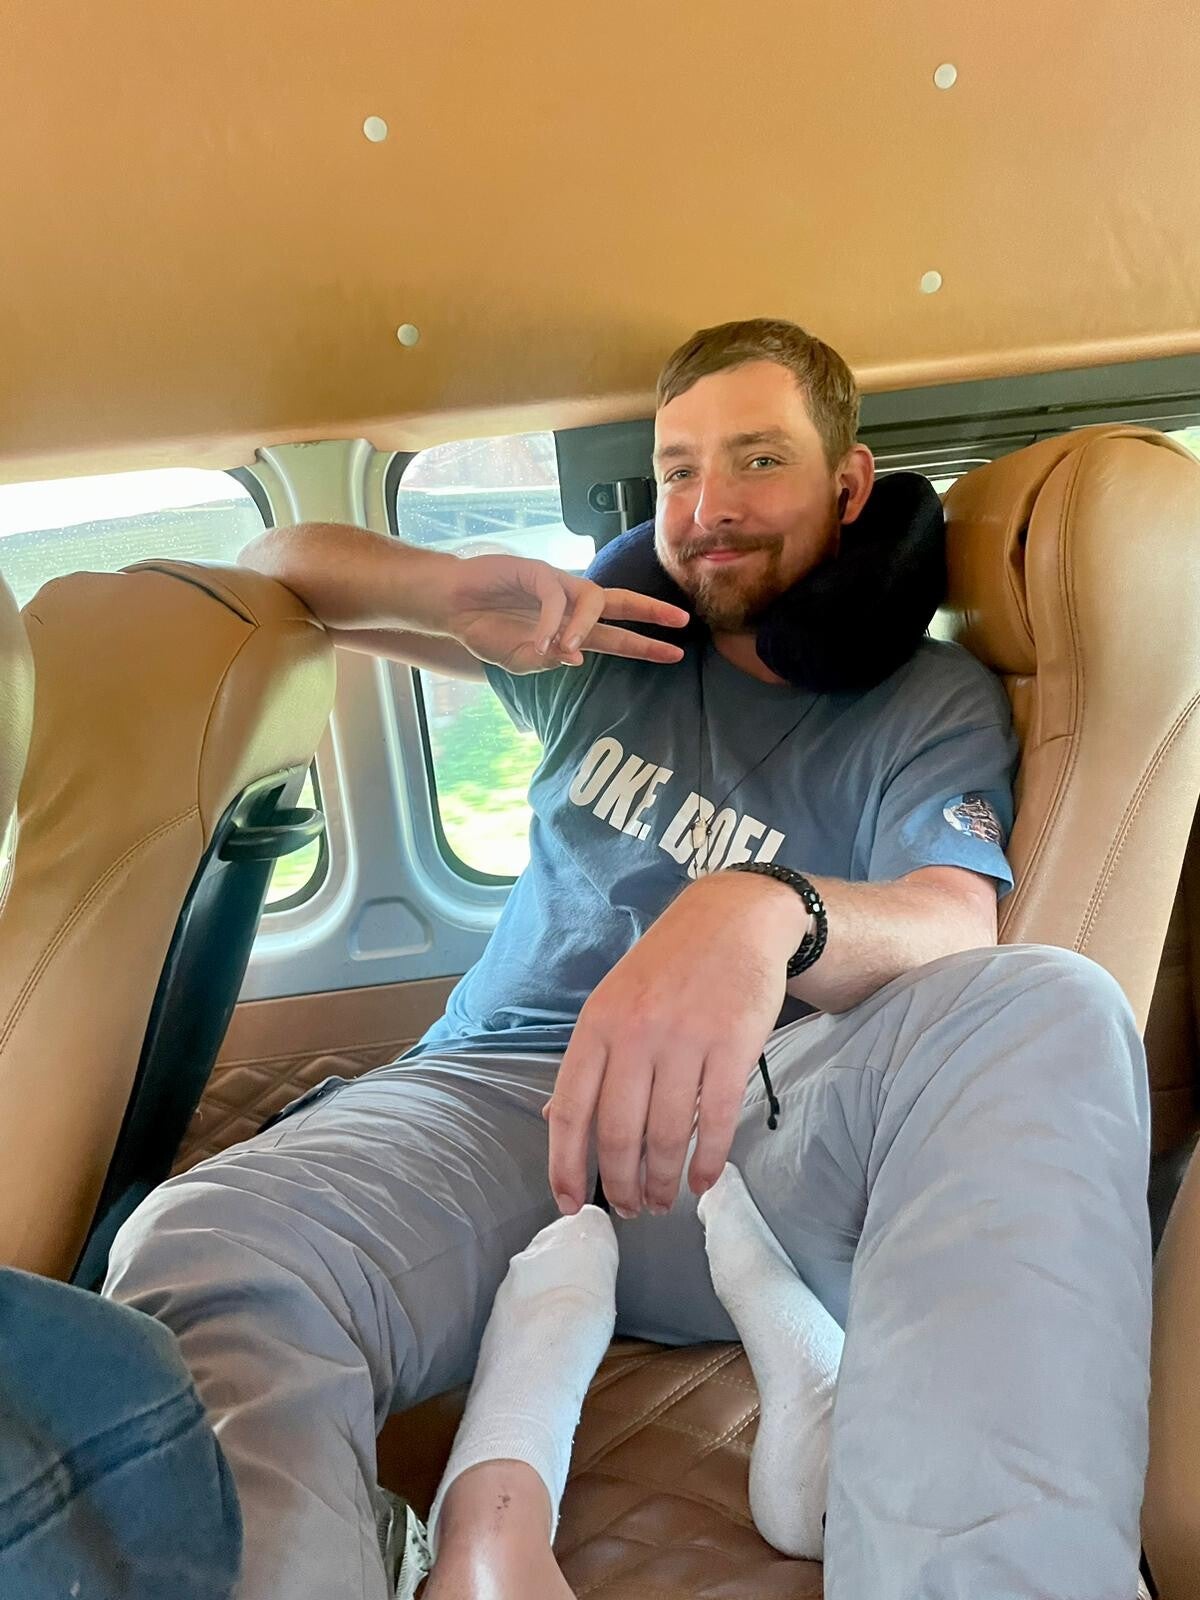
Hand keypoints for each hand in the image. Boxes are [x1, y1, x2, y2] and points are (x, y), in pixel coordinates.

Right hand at [445, 554, 688, 672]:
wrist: (451, 605)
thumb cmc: (485, 630)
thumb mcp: (516, 660)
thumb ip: (545, 662)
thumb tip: (576, 659)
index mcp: (570, 629)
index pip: (616, 635)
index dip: (644, 644)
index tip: (674, 653)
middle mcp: (570, 604)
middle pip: (620, 603)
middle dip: (651, 612)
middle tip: (681, 622)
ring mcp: (555, 585)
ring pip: (591, 598)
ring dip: (583, 626)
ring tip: (569, 648)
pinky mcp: (535, 571)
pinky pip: (554, 596)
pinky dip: (550, 621)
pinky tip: (539, 641)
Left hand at [544, 873, 806, 1217]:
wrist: (733, 919)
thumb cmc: (668, 966)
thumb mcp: (613, 1001)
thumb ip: (590, 1060)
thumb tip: (557, 1119)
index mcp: (597, 1024)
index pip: (571, 1109)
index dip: (566, 1165)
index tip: (570, 1204)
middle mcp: (636, 1033)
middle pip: (619, 1133)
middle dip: (621, 1185)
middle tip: (629, 1209)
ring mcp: (686, 1039)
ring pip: (667, 1134)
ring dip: (663, 1181)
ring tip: (662, 1201)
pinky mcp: (733, 1045)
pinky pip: (717, 1120)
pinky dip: (708, 1161)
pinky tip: (703, 1181)